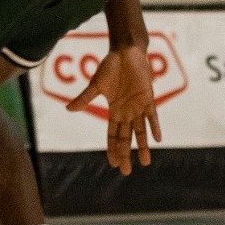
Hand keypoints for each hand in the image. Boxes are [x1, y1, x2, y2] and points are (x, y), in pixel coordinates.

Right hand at [66, 44, 160, 175]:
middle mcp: (127, 111)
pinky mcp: (148, 98)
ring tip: (144, 163)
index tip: (113, 164)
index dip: (113, 149)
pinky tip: (157, 139)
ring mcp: (138, 106)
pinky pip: (152, 115)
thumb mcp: (95, 85)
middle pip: (125, 138)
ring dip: (142, 146)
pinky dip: (154, 126)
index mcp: (114, 110)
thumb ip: (84, 98)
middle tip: (125, 172)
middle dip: (125, 154)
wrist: (126, 52)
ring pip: (140, 131)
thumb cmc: (111, 67)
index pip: (112, 135)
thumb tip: (68, 109)